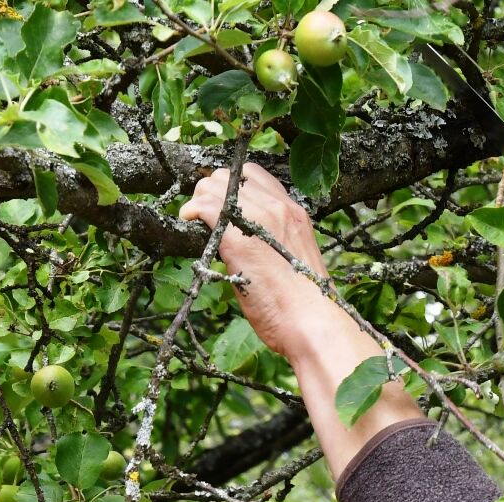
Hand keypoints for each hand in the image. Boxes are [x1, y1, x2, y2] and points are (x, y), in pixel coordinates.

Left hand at [178, 164, 335, 359]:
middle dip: (212, 191)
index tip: (224, 206)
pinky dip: (191, 211)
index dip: (233, 186)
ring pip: (212, 185)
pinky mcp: (238, 238)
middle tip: (205, 215)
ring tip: (197, 221)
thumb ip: (277, 242)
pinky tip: (189, 222)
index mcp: (295, 214)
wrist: (314, 323)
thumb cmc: (307, 305)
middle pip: (230, 175)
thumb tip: (254, 245)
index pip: (255, 176)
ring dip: (200, 200)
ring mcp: (260, 219)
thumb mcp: (297, 260)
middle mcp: (280, 208)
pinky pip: (204, 206)